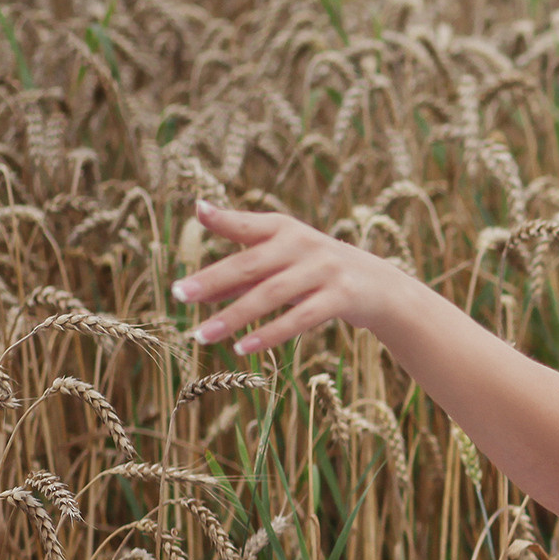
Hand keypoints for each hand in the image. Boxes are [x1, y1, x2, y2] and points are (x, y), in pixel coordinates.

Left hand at [176, 201, 429, 354]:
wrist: (381, 286)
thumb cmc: (319, 272)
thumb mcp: (285, 263)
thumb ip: (245, 273)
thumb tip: (199, 291)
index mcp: (286, 230)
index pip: (249, 225)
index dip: (225, 219)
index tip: (199, 211)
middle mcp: (304, 245)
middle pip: (251, 264)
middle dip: (212, 279)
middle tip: (178, 294)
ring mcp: (325, 271)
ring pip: (271, 295)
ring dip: (233, 316)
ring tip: (201, 336)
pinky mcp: (341, 298)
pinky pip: (300, 318)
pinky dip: (269, 334)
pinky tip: (242, 347)